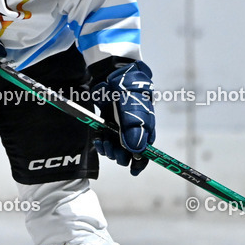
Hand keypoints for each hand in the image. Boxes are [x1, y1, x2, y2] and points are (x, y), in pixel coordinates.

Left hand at [93, 61, 154, 175]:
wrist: (112, 75)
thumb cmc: (128, 89)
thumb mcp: (133, 107)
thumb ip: (134, 128)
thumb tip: (137, 150)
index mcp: (145, 131)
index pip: (146, 154)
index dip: (140, 164)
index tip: (133, 170)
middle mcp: (133, 133)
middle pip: (129, 156)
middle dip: (120, 156)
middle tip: (113, 149)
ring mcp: (120, 131)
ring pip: (115, 151)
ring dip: (109, 151)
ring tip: (104, 143)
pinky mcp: (108, 127)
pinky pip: (104, 143)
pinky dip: (101, 144)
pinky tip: (99, 139)